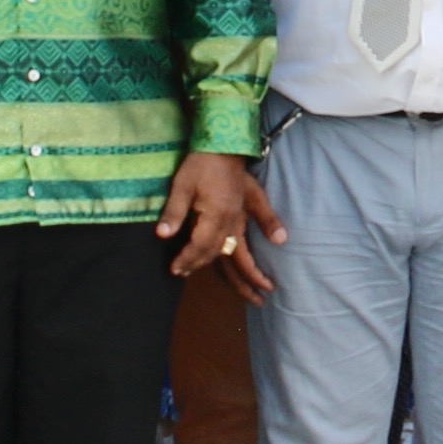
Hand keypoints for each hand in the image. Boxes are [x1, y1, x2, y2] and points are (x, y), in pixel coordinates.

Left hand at [161, 152, 280, 297]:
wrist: (220, 141)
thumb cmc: (199, 163)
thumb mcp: (180, 186)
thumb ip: (173, 212)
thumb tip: (162, 235)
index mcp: (215, 216)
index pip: (201, 247)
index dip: (188, 260)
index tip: (176, 270)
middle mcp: (232, 220)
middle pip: (228, 256)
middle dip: (235, 281)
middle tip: (249, 302)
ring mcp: (242, 213)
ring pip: (246, 247)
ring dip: (254, 270)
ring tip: (266, 291)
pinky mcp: (248, 203)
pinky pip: (262, 218)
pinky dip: (272, 227)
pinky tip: (280, 240)